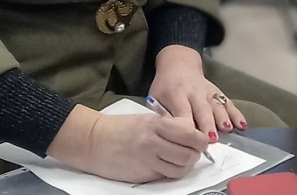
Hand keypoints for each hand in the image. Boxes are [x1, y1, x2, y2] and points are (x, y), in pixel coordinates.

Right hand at [46, 104, 207, 182]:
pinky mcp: (143, 175)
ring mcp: (148, 160)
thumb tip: (191, 134)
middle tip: (193, 151)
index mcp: (155, 124)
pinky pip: (166, 176)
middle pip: (189, 154)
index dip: (201, 139)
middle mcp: (153, 142)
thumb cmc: (119, 128)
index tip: (202, 140)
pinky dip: (172, 173)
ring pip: (180, 168)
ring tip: (180, 159)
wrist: (94, 141)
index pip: (189, 133)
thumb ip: (168, 126)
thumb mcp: (146, 119)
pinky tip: (167, 166)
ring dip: (185, 166)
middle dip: (196, 154)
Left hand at [151, 45, 246, 136]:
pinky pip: (228, 103)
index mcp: (176, 95)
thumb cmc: (165, 86)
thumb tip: (165, 136)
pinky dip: (236, 114)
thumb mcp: (155, 97)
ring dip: (222, 118)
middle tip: (210, 139)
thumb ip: (160, 115)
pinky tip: (242, 125)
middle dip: (207, 124)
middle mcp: (194, 93)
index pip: (182, 111)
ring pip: (216, 105)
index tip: (190, 141)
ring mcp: (207, 92)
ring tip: (226, 130)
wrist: (178, 65)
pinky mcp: (217, 92)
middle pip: (202, 109)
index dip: (187, 126)